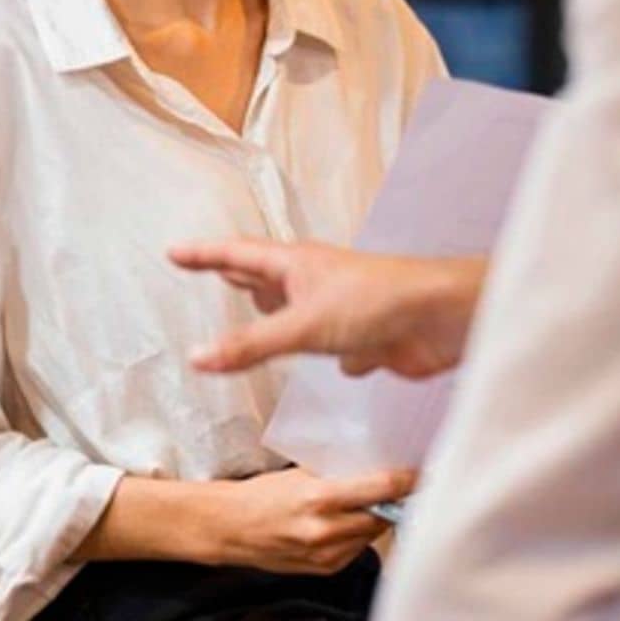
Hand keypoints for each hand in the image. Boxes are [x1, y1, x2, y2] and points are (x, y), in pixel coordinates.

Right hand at [170, 241, 482, 378]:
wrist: (445, 319)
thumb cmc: (378, 303)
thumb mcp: (301, 326)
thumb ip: (249, 346)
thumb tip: (196, 358)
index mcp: (295, 266)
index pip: (237, 255)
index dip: (204, 255)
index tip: (174, 253)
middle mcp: (316, 282)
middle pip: (267, 276)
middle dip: (239, 276)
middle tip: (213, 271)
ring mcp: (342, 309)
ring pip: (301, 313)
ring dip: (281, 318)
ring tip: (260, 315)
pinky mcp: (367, 338)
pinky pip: (340, 348)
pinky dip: (335, 357)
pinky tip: (340, 367)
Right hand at [215, 468, 417, 576]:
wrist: (230, 529)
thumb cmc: (260, 496)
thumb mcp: (299, 475)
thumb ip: (338, 476)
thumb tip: (376, 469)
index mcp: (319, 499)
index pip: (381, 489)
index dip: (408, 481)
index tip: (423, 474)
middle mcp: (325, 531)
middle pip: (383, 515)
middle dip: (393, 501)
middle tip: (401, 488)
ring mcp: (326, 555)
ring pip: (373, 534)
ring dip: (375, 519)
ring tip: (365, 505)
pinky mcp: (326, 569)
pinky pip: (357, 549)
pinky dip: (357, 535)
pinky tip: (342, 524)